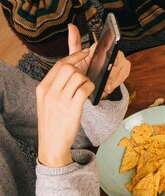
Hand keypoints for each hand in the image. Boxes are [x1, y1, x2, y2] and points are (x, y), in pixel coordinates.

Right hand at [36, 49, 93, 167]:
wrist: (52, 143)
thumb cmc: (53, 121)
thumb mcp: (47, 100)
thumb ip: (55, 84)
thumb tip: (70, 67)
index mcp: (42, 88)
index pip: (59, 64)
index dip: (74, 56)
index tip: (84, 52)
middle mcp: (49, 92)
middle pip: (69, 67)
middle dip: (81, 70)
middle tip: (83, 79)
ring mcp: (60, 100)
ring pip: (79, 77)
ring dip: (86, 80)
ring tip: (85, 89)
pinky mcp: (72, 108)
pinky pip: (85, 88)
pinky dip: (91, 88)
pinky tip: (89, 94)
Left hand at [67, 23, 130, 96]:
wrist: (86, 82)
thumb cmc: (82, 69)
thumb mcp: (75, 56)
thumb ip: (74, 41)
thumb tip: (70, 25)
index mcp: (102, 47)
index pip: (109, 47)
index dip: (110, 56)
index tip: (110, 63)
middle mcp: (113, 51)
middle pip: (116, 59)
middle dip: (111, 74)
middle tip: (105, 83)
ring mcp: (121, 59)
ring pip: (121, 68)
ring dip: (114, 80)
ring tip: (106, 88)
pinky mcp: (125, 68)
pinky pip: (124, 74)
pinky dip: (117, 82)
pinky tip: (110, 88)